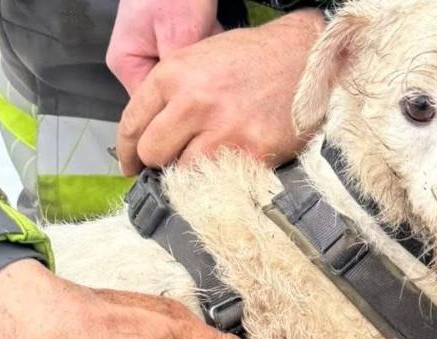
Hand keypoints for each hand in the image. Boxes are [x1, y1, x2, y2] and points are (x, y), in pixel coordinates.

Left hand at [115, 8, 325, 174]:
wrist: (307, 59)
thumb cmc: (255, 59)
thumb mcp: (201, 59)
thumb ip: (172, 93)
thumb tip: (150, 133)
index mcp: (174, 74)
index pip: (132, 124)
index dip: (128, 151)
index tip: (131, 165)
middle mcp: (194, 101)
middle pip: (152, 153)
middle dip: (159, 161)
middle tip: (173, 161)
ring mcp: (223, 130)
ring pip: (183, 173)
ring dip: (191, 173)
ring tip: (208, 161)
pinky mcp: (251, 153)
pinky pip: (220, 181)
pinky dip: (222, 179)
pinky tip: (232, 166)